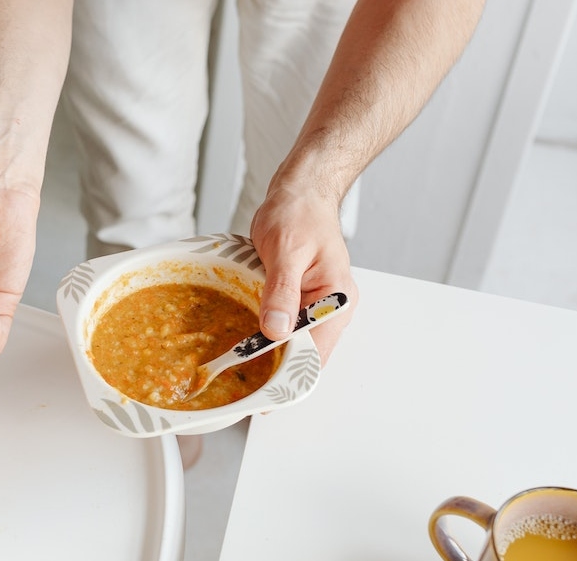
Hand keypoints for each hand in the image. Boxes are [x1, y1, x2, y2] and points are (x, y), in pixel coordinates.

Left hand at [249, 185, 358, 364]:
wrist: (300, 194)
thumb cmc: (299, 214)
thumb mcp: (286, 251)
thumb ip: (282, 291)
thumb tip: (276, 330)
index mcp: (337, 299)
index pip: (317, 351)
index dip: (289, 370)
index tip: (259, 381)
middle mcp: (331, 308)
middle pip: (305, 353)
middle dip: (275, 366)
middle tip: (242, 377)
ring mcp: (315, 305)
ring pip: (293, 342)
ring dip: (268, 351)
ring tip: (239, 364)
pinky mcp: (299, 300)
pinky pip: (285, 325)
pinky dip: (266, 333)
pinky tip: (245, 338)